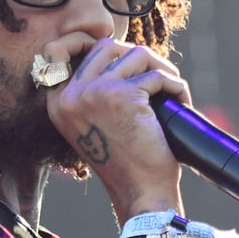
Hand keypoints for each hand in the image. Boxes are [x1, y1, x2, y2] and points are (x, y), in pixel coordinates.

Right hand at [39, 31, 191, 221]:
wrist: (140, 194)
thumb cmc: (124, 165)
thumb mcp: (94, 126)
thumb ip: (92, 94)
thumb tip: (118, 52)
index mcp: (58, 103)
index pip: (62, 49)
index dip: (94, 44)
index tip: (122, 55)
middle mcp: (71, 96)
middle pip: (108, 46)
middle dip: (139, 58)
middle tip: (158, 80)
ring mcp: (96, 93)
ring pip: (137, 55)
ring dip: (162, 70)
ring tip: (171, 92)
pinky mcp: (125, 96)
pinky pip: (158, 75)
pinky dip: (176, 87)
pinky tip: (180, 104)